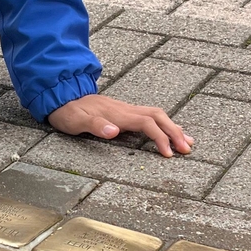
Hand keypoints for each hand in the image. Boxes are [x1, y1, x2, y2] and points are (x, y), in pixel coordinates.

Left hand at [48, 95, 193, 157]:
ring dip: (173, 127)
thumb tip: (115, 131)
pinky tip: (169, 132)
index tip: (168, 154)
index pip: (147, 123)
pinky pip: (150, 116)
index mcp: (119, 114)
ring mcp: (127, 110)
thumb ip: (95, 125)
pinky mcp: (125, 112)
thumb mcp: (76, 121)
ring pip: (157, 115)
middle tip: (187, 149)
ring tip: (187, 141)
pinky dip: (164, 125)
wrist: (62, 96)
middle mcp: (126, 110)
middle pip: (159, 116)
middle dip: (175, 132)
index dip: (160, 137)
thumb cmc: (69, 112)